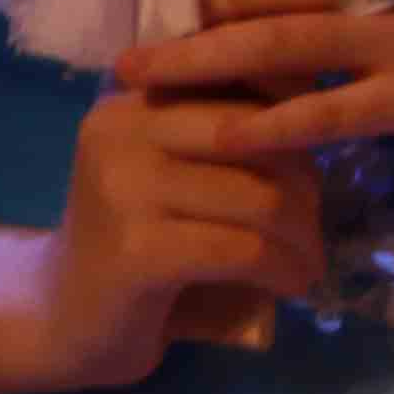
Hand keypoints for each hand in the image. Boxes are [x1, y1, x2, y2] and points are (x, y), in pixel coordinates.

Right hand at [30, 81, 331, 390]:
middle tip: (314, 226)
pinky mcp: (136, 251)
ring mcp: (122, 188)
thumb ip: (230, 127)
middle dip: (306, 184)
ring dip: (302, 238)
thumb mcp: (180, 167)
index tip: (315, 162)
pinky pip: (241, 251)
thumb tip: (327, 99)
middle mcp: (121, 128)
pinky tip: (291, 285)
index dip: (299, 117)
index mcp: (135, 96)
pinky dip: (282, 270)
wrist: (66, 317)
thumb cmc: (142, 238)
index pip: (243, 77)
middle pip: (258, 136)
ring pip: (258, 197)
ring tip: (307, 262)